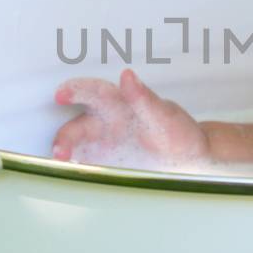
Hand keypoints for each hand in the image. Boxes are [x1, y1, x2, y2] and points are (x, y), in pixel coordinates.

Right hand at [52, 68, 211, 170]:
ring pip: (77, 147)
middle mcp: (106, 123)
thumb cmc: (179, 133)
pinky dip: (77, 170)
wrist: (191, 160)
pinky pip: (86, 165)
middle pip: (77, 126)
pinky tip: (75, 176)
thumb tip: (127, 76)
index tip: (62, 95)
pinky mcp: (105, 164)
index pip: (94, 92)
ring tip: (64, 165)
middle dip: (65, 137)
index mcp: (120, 104)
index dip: (76, 91)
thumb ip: (144, 98)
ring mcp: (104, 145)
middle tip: (61, 151)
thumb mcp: (164, 116)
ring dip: (67, 155)